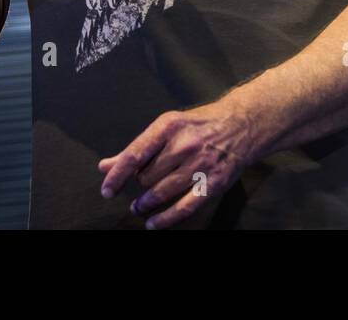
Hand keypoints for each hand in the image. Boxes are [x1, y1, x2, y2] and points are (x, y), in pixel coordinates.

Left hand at [97, 99, 261, 229]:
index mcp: (169, 126)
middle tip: (141, 186)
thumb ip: (137, 148)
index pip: (135, 154)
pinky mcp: (213, 182)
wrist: (242, 125)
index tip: (107, 191)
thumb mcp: (168, 127)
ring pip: (161, 192)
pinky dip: (165, 218)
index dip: (117, 176)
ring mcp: (200, 164)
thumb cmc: (199, 125)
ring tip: (139, 207)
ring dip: (146, 203)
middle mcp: (184, 145)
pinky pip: (184, 207)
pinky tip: (153, 223)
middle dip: (140, 184)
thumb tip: (105, 166)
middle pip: (147, 177)